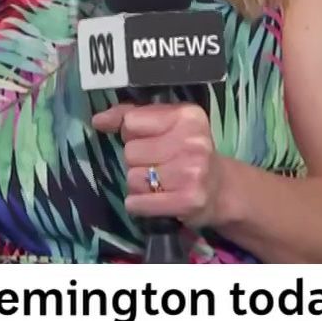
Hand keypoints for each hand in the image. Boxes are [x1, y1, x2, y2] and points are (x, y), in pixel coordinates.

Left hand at [89, 101, 224, 226]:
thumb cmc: (187, 153)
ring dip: (139, 185)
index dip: (133, 134)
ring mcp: (192, 172)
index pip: (131, 122)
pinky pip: (137, 202)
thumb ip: (131, 116)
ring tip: (160, 183)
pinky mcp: (188, 201)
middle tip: (159, 165)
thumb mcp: (166, 125)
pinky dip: (139, 205)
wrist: (222, 190)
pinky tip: (155, 200)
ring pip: (132, 178)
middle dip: (137, 161)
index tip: (151, 141)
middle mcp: (193, 142)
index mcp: (188, 116)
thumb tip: (99, 120)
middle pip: (130, 151)